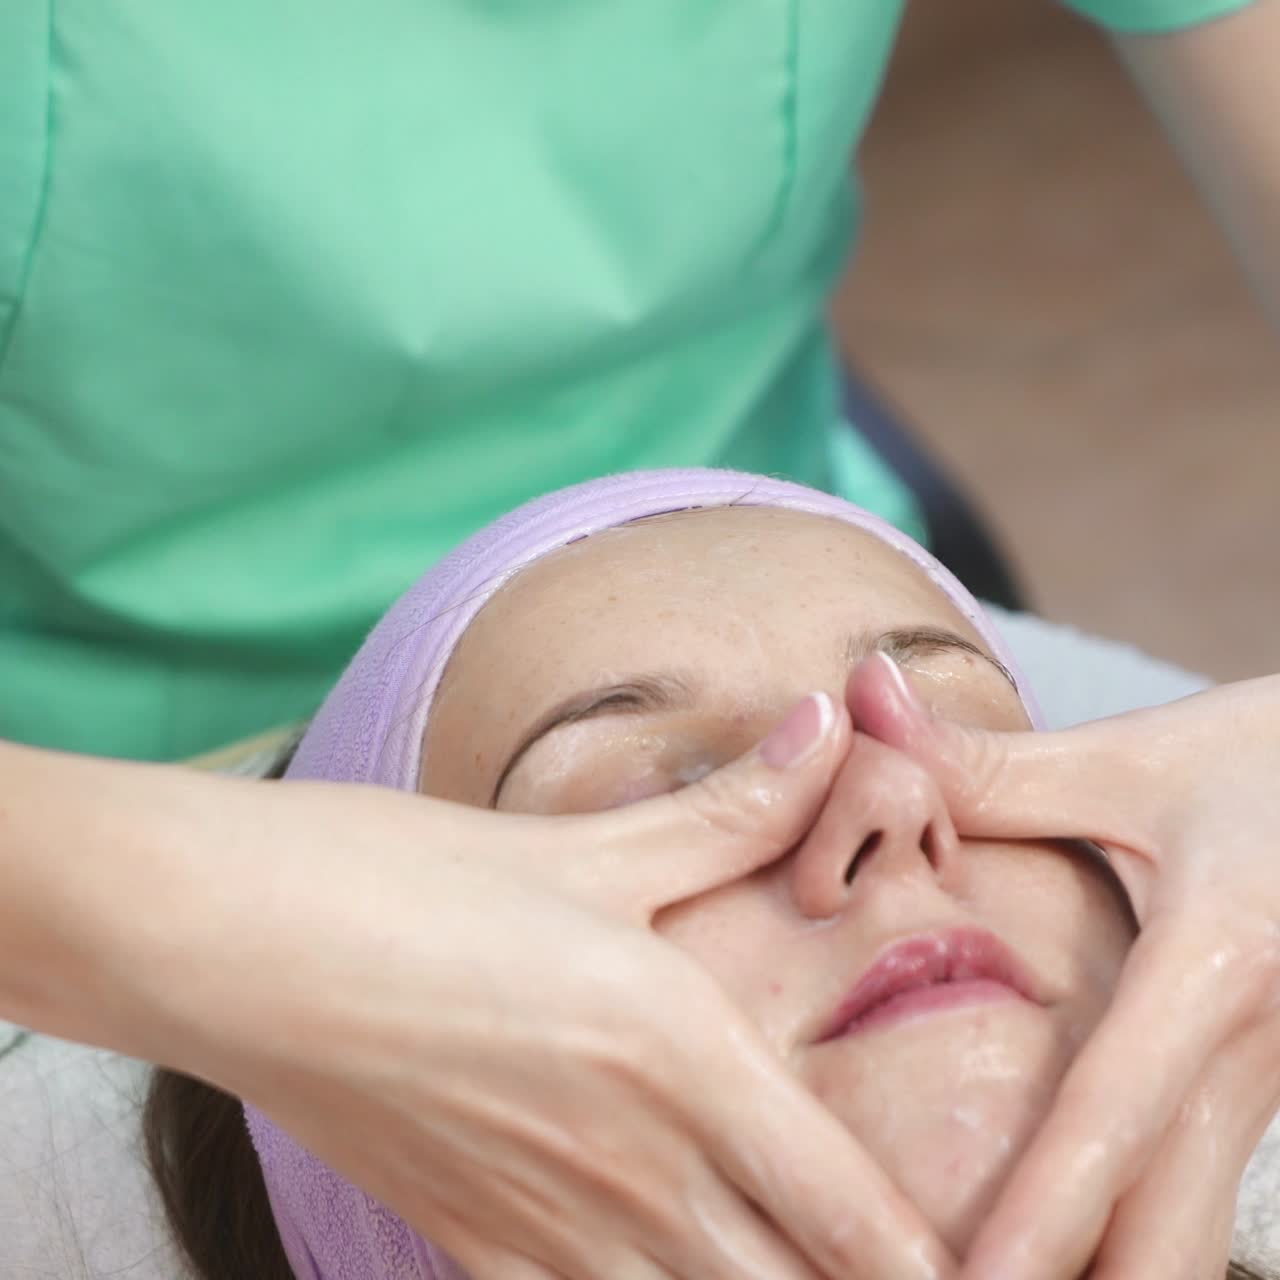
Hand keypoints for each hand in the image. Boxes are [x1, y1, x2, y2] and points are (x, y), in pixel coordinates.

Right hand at [143, 692, 953, 1279]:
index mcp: (680, 1058)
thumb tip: (828, 721)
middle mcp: (632, 1167)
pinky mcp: (464, 1245)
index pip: (856, 1218)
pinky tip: (665, 1273)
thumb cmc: (405, 878)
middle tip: (909, 1265)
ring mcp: (544, 1225)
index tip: (997, 1269)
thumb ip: (731, 807)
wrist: (230, 940)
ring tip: (789, 1266)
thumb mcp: (583, 845)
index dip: (939, 1270)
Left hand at [848, 655, 1279, 1279]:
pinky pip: (1201, 1182)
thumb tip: (862, 699)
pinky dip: (1140, 1238)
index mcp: (1213, 964)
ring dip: (1115, 1275)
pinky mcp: (1271, 1083)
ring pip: (1193, 1225)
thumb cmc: (1266, 759)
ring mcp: (1277, 1078)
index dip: (1039, 1217)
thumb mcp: (1133, 758)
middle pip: (1173, 1230)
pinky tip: (1076, 1257)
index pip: (1111, 1117)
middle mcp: (1255, 1046)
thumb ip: (990, 764)